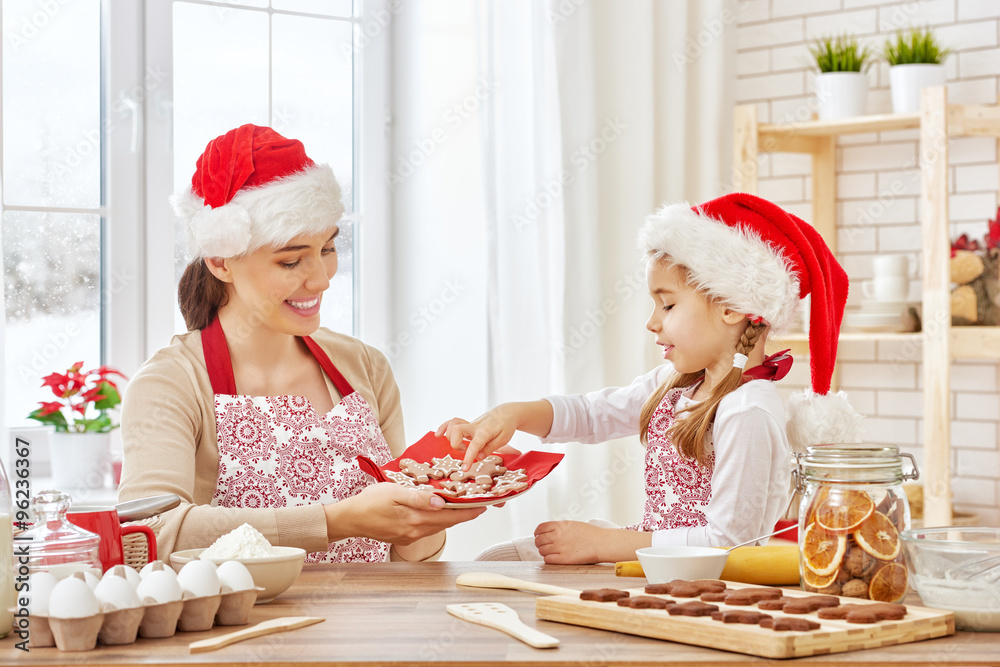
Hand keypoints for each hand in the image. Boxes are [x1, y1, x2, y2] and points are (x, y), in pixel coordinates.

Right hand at [326, 482, 485, 545]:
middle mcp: (415, 532)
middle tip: (479, 505)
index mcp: (415, 520)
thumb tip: (442, 502)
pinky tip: (438, 511)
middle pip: (447, 523)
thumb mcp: (394, 492)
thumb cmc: (369, 502)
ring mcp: (409, 537)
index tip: (483, 506)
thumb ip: (419, 498)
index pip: (449, 517)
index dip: (468, 512)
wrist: (349, 519)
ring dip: (451, 518)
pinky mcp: (404, 537)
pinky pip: (426, 528)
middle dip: (464, 515)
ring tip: (463, 506)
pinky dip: (437, 520)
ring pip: (437, 526)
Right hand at [437, 407, 518, 469]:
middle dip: (456, 444)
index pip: (474, 444)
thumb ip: (490, 448)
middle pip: (457, 430)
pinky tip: (438, 435)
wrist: (506, 413)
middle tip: (466, 451)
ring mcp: (470, 424)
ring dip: (452, 438)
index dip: (469, 457)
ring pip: (453, 425)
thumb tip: (478, 457)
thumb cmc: (506, 426)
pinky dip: (444, 427)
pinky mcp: (467, 424)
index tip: (465, 469)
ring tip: (462, 446)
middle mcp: (475, 426)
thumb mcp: (504, 439)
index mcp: (485, 431)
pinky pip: (452, 422)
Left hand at [533, 521, 605, 563]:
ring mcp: (560, 547)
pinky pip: (548, 559)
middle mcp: (558, 535)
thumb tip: (549, 531)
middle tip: (543, 545)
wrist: (602, 543)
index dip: (537, 533)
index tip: (538, 535)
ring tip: (550, 552)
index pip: (540, 528)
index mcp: (560, 525)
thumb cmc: (590, 533)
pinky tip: (554, 558)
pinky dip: (548, 559)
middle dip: (539, 543)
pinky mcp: (564, 559)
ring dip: (544, 552)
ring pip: (542, 550)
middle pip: (538, 540)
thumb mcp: (573, 524)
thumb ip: (560, 527)